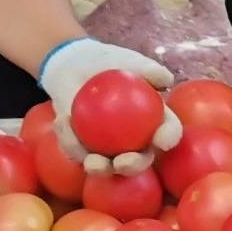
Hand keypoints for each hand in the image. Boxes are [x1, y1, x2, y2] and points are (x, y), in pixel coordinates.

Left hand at [40, 39, 182, 173]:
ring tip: (92, 162)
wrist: (77, 64)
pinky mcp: (82, 147)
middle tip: (123, 163)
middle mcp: (135, 142)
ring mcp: (108, 148)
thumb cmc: (109, 62)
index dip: (168, 138)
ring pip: (106, 166)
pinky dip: (69, 140)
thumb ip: (149, 69)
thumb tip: (166, 80)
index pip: (167, 132)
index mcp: (154, 122)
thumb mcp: (129, 61)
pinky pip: (75, 150)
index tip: (161, 140)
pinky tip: (63, 122)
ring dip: (100, 168)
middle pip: (140, 160)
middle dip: (134, 166)